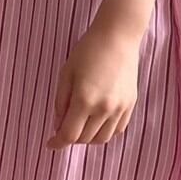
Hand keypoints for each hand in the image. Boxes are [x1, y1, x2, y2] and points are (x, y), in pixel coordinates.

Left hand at [45, 5, 143, 149]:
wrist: (117, 36)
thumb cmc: (88, 50)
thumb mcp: (66, 73)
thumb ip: (60, 101)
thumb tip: (59, 124)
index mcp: (84, 99)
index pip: (69, 135)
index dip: (57, 142)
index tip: (50, 143)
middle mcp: (104, 108)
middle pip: (84, 139)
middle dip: (71, 137)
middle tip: (64, 126)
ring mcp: (120, 107)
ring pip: (102, 139)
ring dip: (88, 138)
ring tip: (81, 125)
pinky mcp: (130, 103)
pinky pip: (117, 129)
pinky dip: (105, 132)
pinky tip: (97, 122)